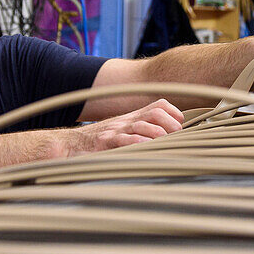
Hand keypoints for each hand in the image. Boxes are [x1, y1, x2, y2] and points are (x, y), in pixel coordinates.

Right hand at [66, 98, 183, 153]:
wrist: (72, 144)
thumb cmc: (102, 141)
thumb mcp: (125, 132)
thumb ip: (144, 131)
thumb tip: (170, 139)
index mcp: (133, 117)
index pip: (159, 105)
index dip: (173, 113)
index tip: (181, 124)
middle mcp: (127, 121)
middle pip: (155, 113)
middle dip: (170, 123)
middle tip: (177, 135)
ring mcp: (117, 131)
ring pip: (142, 125)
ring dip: (157, 133)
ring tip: (164, 140)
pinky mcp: (106, 143)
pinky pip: (124, 140)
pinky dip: (138, 143)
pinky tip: (146, 147)